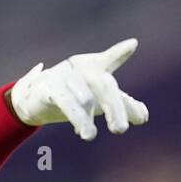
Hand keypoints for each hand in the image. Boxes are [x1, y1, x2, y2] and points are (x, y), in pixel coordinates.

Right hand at [7, 38, 148, 139]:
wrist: (35, 98)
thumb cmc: (74, 96)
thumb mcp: (99, 100)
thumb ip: (123, 105)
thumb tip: (144, 117)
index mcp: (95, 68)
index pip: (109, 60)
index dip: (119, 53)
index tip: (132, 45)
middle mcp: (82, 69)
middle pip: (104, 85)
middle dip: (115, 107)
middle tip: (120, 130)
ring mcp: (65, 77)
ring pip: (83, 97)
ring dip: (85, 118)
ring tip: (90, 136)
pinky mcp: (49, 88)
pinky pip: (65, 101)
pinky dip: (75, 115)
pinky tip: (81, 130)